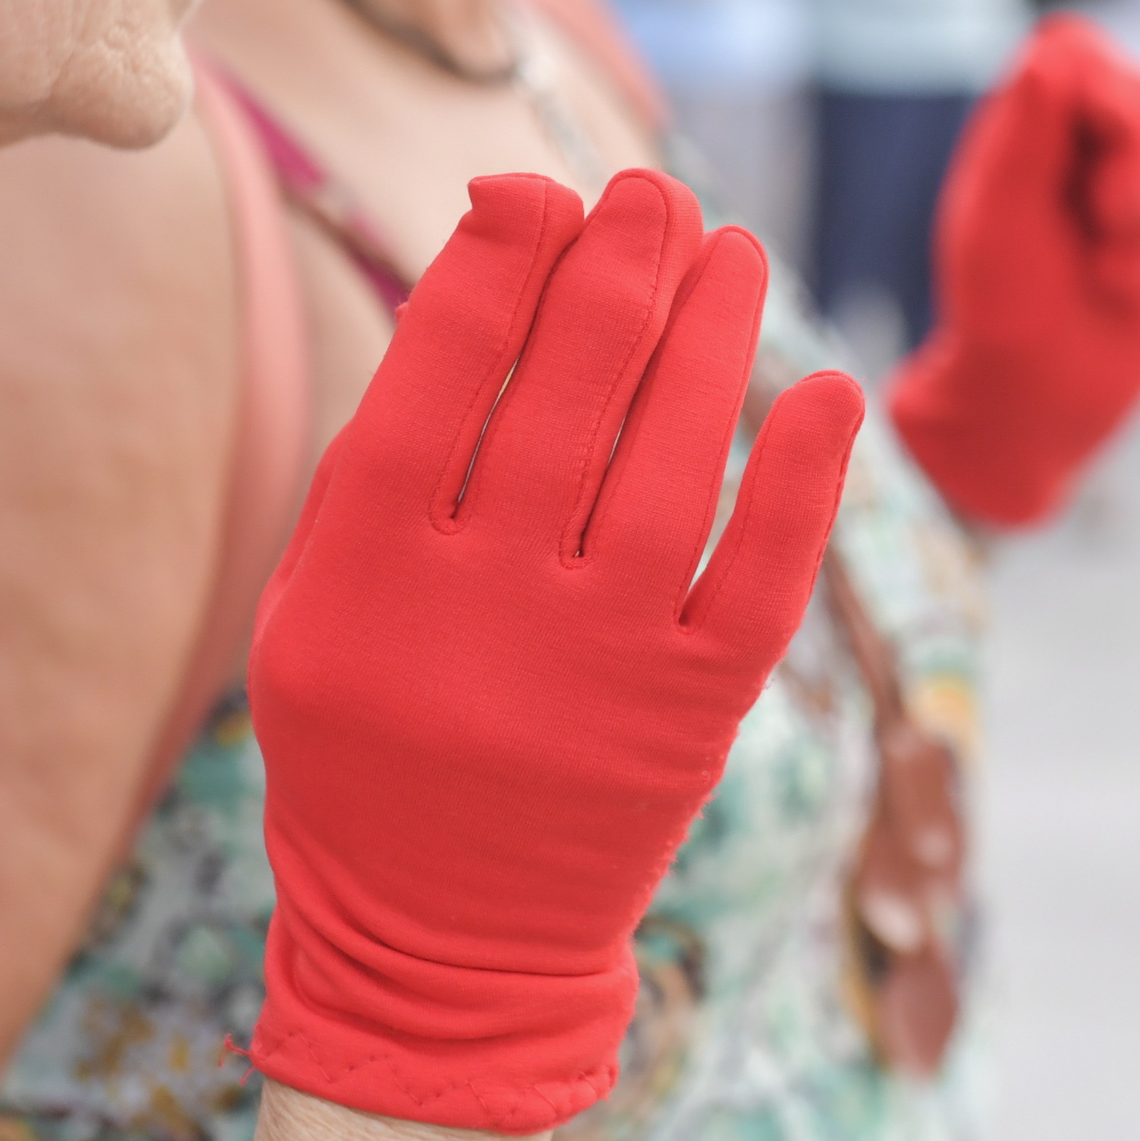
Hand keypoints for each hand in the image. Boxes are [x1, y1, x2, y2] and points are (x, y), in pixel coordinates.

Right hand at [245, 170, 863, 1133]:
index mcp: (364, 580)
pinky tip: (824, 386)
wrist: (441, 949)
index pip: (438, 377)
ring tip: (729, 246)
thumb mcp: (315, 611)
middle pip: (568, 390)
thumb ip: (379, 460)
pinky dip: (800, 476)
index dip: (498, 267)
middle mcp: (483, 613)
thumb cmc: (369, 748)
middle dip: (620, 264)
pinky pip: (761, 573)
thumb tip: (482, 274)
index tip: (538, 191)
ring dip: (710, 332)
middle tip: (653, 193)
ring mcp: (598, 666)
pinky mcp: (690, 716)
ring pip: (671, 456)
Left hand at [890, 16, 1139, 528]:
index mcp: (1033, 117)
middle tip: (1101, 225)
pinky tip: (1131, 292)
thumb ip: (1025, 128)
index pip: (1077, 48)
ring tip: (1100, 278)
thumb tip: (1054, 52)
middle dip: (1134, 170)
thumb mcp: (996, 213)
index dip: (1098, 83)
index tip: (1097, 125)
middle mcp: (1094, 135)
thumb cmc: (999, 301)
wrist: (1036, 395)